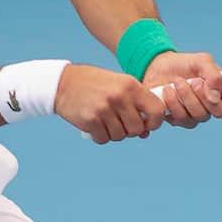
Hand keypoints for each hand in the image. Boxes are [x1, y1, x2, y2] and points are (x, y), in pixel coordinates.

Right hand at [53, 64, 167, 143]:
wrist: (64, 83)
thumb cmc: (96, 84)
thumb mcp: (120, 85)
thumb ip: (136, 105)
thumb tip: (146, 132)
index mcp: (131, 85)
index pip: (157, 110)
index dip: (155, 122)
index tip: (147, 124)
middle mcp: (120, 97)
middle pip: (137, 129)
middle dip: (131, 130)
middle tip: (121, 122)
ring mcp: (104, 109)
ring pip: (120, 136)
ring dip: (114, 133)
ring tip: (106, 120)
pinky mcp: (91, 120)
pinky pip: (104, 139)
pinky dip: (101, 135)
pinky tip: (96, 124)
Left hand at [142, 51, 221, 128]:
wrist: (158, 68)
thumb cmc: (184, 64)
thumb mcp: (201, 61)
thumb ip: (212, 74)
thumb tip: (216, 94)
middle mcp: (214, 106)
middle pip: (220, 112)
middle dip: (205, 96)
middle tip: (194, 81)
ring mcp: (198, 115)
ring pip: (200, 115)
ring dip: (186, 97)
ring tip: (177, 82)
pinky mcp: (181, 120)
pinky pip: (182, 119)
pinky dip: (173, 103)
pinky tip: (168, 91)